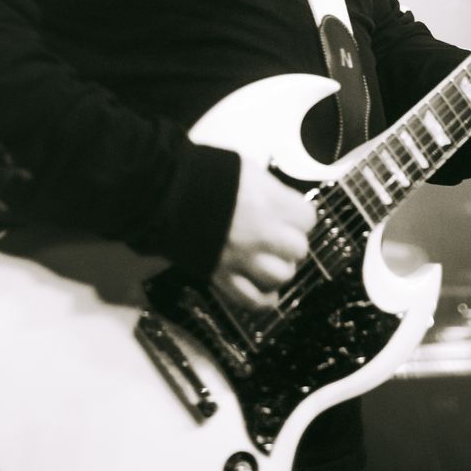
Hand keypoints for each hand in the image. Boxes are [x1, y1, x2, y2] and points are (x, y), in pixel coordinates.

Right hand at [211, 157, 315, 309]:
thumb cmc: (203, 173)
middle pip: (298, 250)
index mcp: (268, 202)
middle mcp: (260, 233)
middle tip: (278, 234)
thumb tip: (283, 202)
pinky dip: (263, 298)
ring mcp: (241, 258)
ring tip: (268, 258)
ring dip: (279, 268)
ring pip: (282, 277)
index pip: (307, 219)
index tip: (291, 213)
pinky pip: (254, 300)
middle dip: (290, 242)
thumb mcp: (247, 169)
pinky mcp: (222, 276)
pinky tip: (264, 287)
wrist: (163, 191)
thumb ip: (271, 189)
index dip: (299, 216)